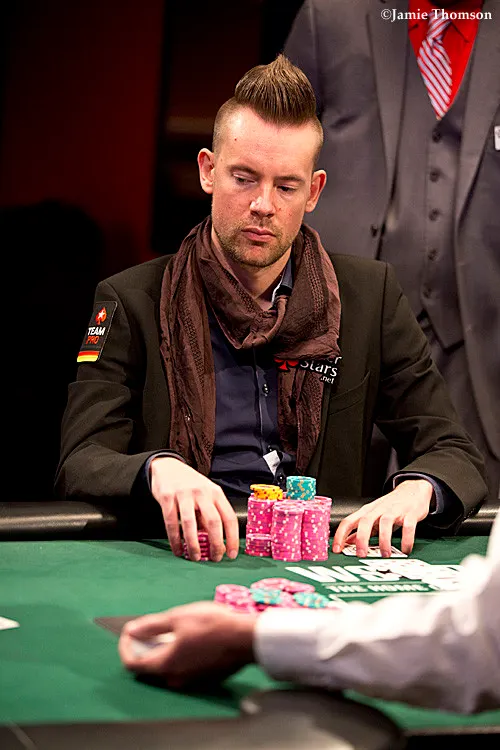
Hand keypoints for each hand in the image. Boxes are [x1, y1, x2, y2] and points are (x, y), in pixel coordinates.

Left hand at [118, 602, 256, 687]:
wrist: (246, 639)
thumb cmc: (213, 625)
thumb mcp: (178, 618)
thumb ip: (152, 626)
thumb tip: (132, 630)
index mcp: (166, 664)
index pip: (132, 663)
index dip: (125, 647)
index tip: (128, 632)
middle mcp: (175, 679)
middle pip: (148, 666)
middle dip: (144, 646)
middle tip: (149, 627)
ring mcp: (190, 681)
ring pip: (166, 666)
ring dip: (161, 649)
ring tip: (170, 629)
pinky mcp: (203, 678)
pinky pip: (181, 668)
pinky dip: (176, 654)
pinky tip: (187, 637)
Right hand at [150, 457, 238, 561]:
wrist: (167, 467)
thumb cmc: (190, 485)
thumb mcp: (205, 496)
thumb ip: (210, 515)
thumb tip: (216, 543)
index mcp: (215, 493)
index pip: (229, 517)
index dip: (232, 538)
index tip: (231, 554)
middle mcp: (202, 492)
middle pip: (213, 521)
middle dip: (216, 543)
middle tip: (215, 558)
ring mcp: (184, 494)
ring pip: (191, 524)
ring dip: (194, 544)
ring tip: (195, 558)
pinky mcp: (167, 497)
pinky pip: (171, 523)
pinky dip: (175, 540)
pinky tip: (178, 550)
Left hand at [332, 480, 433, 556]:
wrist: (414, 490)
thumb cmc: (391, 505)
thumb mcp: (373, 515)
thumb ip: (361, 529)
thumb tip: (347, 542)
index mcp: (367, 511)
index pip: (348, 521)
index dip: (340, 535)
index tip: (336, 550)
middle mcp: (379, 509)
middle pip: (365, 521)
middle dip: (361, 539)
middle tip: (361, 555)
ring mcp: (395, 510)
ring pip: (385, 523)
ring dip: (384, 540)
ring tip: (385, 555)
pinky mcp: (410, 513)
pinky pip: (408, 526)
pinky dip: (406, 539)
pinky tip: (405, 550)